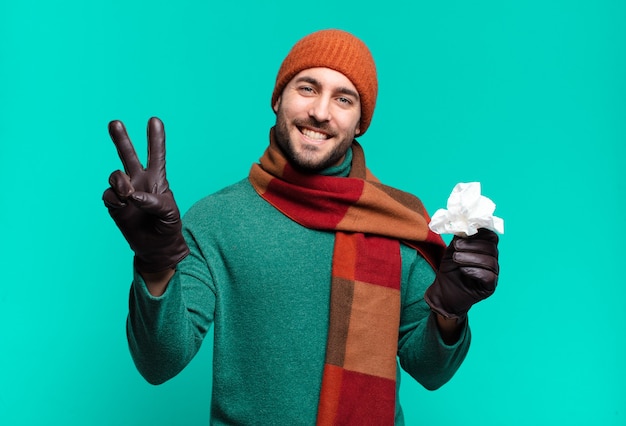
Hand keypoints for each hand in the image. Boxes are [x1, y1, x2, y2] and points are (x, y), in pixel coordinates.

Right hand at [102, 117, 188, 272]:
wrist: (156, 247)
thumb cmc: (168, 227)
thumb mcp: (171, 214)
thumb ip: (155, 202)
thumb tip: (133, 195)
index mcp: (157, 179)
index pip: (156, 155)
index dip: (156, 138)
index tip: (155, 120)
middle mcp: (139, 181)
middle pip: (129, 155)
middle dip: (121, 139)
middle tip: (115, 123)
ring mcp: (125, 192)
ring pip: (115, 173)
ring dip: (121, 181)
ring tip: (129, 194)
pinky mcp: (114, 204)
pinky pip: (109, 194)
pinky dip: (116, 197)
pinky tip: (124, 204)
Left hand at [424, 229, 498, 319]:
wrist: (443, 293)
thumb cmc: (449, 270)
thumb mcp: (452, 250)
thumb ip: (460, 238)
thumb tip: (463, 224)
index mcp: (484, 249)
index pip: (491, 236)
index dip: (480, 231)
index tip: (466, 231)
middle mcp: (492, 260)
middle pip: (491, 247)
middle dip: (472, 245)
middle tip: (456, 246)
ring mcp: (493, 274)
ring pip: (490, 261)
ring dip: (471, 257)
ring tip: (456, 258)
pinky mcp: (490, 287)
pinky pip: (489, 276)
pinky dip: (475, 271)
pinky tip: (463, 270)